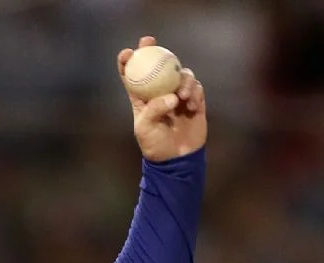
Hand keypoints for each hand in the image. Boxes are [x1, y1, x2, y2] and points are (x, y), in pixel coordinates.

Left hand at [119, 36, 206, 161]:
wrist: (176, 159)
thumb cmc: (154, 144)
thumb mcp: (146, 128)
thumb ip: (155, 109)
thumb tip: (171, 96)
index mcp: (141, 98)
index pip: (132, 76)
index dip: (127, 62)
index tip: (127, 52)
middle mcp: (160, 93)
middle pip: (158, 66)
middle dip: (154, 50)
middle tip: (151, 42)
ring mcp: (178, 96)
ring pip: (181, 75)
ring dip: (183, 80)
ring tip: (182, 96)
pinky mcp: (195, 101)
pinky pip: (197, 88)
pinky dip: (194, 91)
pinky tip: (191, 104)